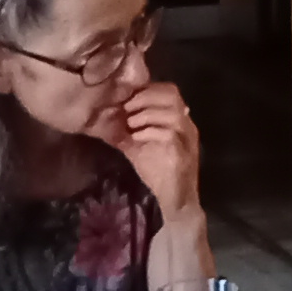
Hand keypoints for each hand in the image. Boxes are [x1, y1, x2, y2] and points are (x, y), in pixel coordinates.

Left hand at [108, 80, 204, 220]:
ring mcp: (187, 139)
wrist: (174, 201)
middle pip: (172, 95)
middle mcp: (186, 125)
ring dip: (146, 115)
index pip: (169, 90)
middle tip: (127, 109)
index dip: (147, 89)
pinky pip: (169, 134)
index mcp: (178, 119)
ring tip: (131, 125)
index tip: (126, 99)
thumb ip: (127, 128)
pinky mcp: (183, 154)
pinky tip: (136, 138)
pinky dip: (150, 132)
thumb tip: (104, 113)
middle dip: (145, 98)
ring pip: (172, 112)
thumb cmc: (157, 172)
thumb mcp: (137, 145)